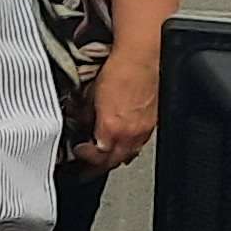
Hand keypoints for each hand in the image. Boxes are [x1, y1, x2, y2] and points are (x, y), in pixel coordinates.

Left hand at [77, 47, 159, 170]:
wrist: (142, 59)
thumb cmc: (119, 71)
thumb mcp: (90, 95)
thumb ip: (85, 115)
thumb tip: (80, 124)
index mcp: (112, 128)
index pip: (97, 157)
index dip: (84, 158)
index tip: (77, 152)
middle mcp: (130, 134)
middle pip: (112, 162)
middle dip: (97, 168)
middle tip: (85, 171)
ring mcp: (144, 131)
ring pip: (127, 156)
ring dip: (113, 160)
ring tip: (101, 162)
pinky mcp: (153, 124)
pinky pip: (138, 145)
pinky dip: (128, 149)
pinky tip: (122, 147)